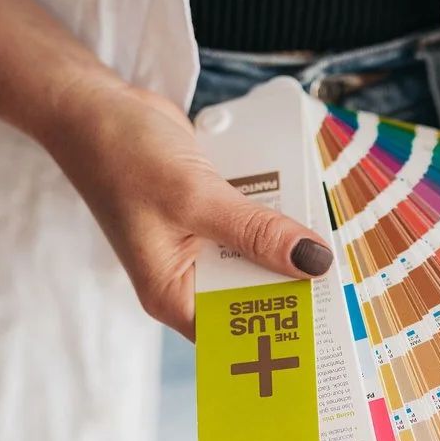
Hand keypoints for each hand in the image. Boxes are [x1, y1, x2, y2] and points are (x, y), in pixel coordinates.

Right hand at [0, 0, 332, 341]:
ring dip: (287, 244)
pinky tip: (302, 201)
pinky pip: (253, 223)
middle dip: (293, 286)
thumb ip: (257, 231)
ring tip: (333, 239)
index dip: (280, 335)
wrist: (94, 105)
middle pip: (254, 297)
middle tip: (345, 283)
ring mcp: (199, 246)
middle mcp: (187, 277)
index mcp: (173, 294)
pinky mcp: (210, 214)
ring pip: (258, 257)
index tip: (328, 333)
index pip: (235, 334)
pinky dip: (274, 212)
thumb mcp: (196, 198)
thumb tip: (314, 261)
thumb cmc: (122, 155)